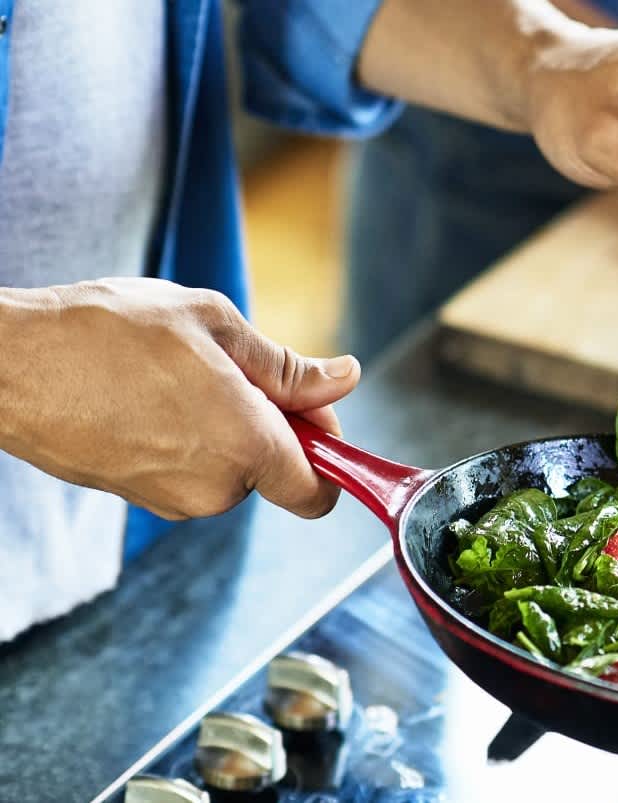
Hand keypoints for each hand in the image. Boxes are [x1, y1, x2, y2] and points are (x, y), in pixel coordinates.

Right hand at [0, 279, 360, 519]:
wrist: (8, 362)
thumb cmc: (108, 332)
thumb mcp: (214, 325)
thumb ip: (287, 366)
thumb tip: (343, 378)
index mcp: (248, 447)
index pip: (321, 492)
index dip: (328, 450)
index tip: (312, 411)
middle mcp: (214, 489)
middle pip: (275, 470)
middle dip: (269, 423)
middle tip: (228, 367)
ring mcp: (170, 499)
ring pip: (228, 468)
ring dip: (223, 426)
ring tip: (173, 375)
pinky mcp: (135, 496)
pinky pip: (187, 470)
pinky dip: (185, 437)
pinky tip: (147, 395)